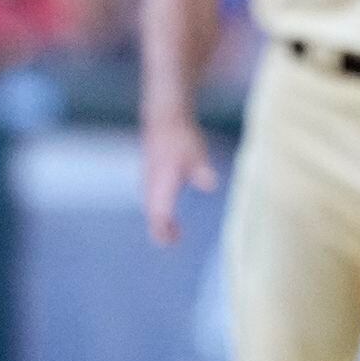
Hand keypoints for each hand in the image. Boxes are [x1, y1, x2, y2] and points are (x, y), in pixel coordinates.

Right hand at [142, 113, 218, 245]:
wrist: (164, 119)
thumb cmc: (181, 137)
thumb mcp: (196, 152)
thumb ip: (201, 170)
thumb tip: (210, 184)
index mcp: (161, 181)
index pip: (158, 212)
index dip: (162, 229)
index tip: (169, 241)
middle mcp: (151, 183)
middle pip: (152, 212)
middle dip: (160, 229)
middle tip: (171, 241)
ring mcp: (149, 180)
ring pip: (151, 206)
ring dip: (159, 221)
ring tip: (173, 234)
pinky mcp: (151, 176)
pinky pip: (152, 199)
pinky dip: (158, 211)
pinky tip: (169, 218)